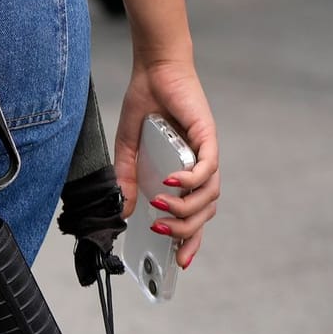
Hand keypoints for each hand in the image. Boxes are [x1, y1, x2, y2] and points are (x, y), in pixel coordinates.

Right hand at [114, 60, 219, 269]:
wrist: (154, 70)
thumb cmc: (145, 104)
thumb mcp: (129, 148)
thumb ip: (127, 178)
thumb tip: (124, 210)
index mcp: (185, 173)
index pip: (195, 214)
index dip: (190, 240)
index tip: (180, 263)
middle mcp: (201, 166)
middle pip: (204, 212)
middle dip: (185, 231)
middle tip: (161, 234)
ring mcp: (206, 152)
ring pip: (208, 195)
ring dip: (185, 209)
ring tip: (160, 209)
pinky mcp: (207, 136)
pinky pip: (207, 168)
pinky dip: (190, 180)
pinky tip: (172, 184)